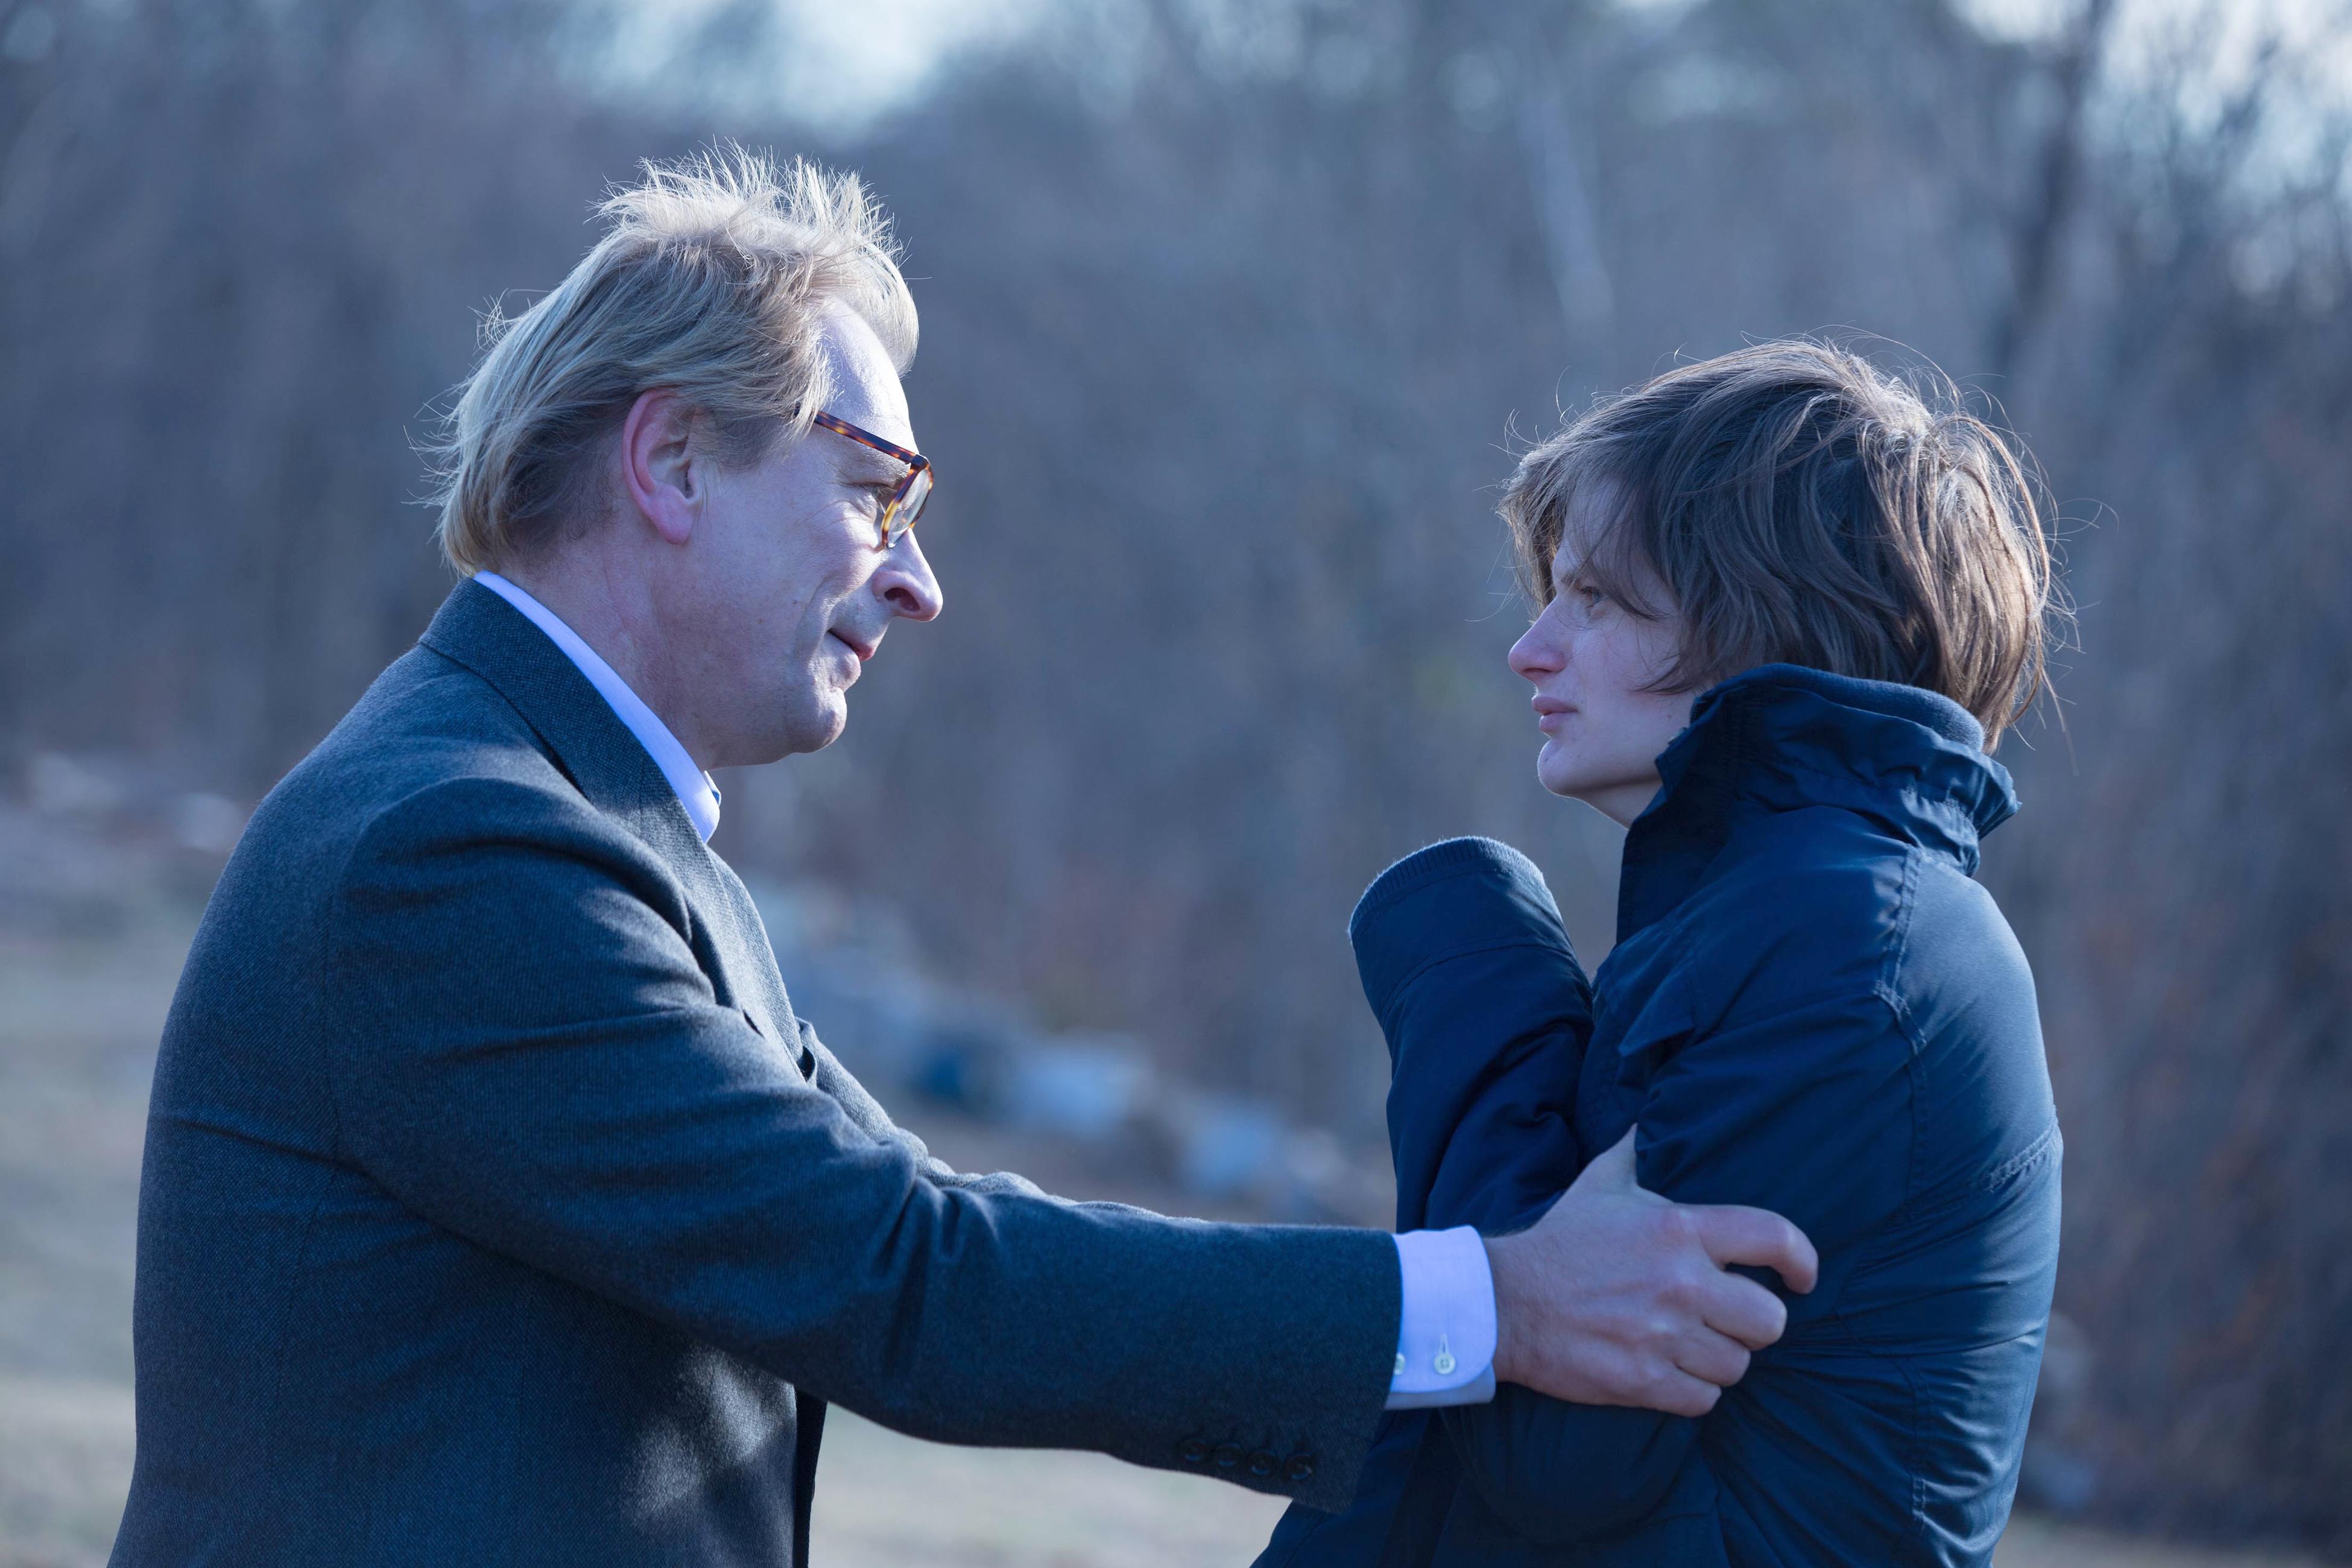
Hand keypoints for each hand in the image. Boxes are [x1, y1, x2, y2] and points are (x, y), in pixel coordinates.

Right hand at [1482, 1129, 1817, 1416]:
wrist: (1504, 1301)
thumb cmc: (1561, 1240)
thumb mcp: (1601, 1182)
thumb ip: (1639, 1148)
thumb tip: (1656, 1112)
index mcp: (1679, 1229)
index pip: (1775, 1239)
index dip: (1803, 1261)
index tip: (1802, 1278)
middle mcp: (1680, 1284)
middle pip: (1770, 1321)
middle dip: (1754, 1323)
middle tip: (1730, 1319)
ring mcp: (1662, 1336)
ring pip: (1738, 1365)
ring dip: (1720, 1358)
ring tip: (1693, 1345)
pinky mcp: (1642, 1381)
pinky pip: (1704, 1400)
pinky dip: (1693, 1391)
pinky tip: (1671, 1372)